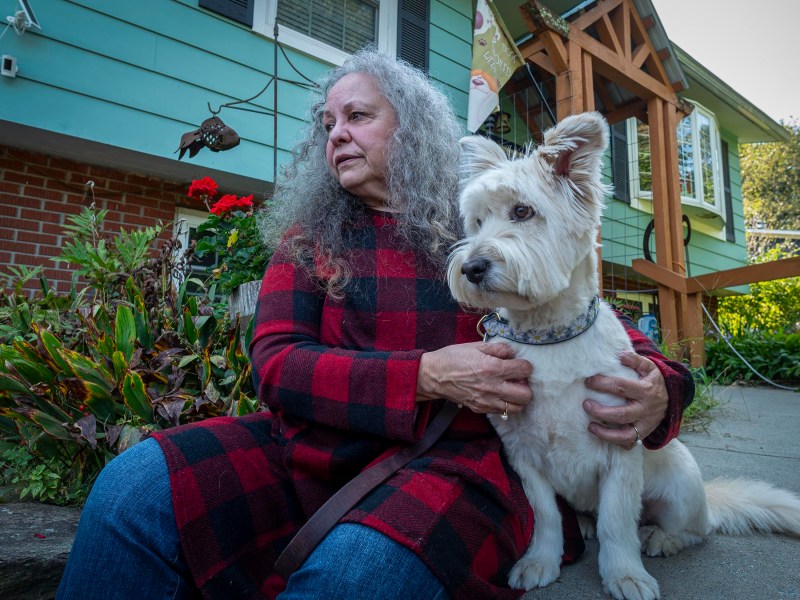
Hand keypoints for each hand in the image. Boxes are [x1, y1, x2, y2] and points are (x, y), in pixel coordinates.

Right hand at [417, 342, 531, 416]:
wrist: (434, 376)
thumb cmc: (453, 358)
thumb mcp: (476, 346)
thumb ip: (498, 348)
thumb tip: (512, 353)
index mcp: (493, 368)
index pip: (524, 370)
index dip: (525, 365)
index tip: (519, 364)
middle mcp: (493, 387)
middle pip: (526, 395)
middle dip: (525, 385)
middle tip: (517, 378)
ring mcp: (487, 401)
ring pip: (516, 408)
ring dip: (517, 398)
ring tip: (509, 388)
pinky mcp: (480, 408)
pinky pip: (501, 412)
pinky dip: (504, 404)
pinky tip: (498, 394)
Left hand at [582, 351, 667, 448]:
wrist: (671, 400)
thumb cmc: (653, 382)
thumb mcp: (649, 368)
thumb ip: (636, 360)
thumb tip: (620, 355)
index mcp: (646, 391)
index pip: (621, 387)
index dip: (603, 384)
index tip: (589, 381)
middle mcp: (645, 409)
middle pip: (622, 414)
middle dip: (601, 411)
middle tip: (586, 405)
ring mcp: (645, 425)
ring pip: (626, 435)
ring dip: (606, 434)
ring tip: (590, 426)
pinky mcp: (643, 435)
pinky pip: (629, 444)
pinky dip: (615, 443)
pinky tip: (602, 436)